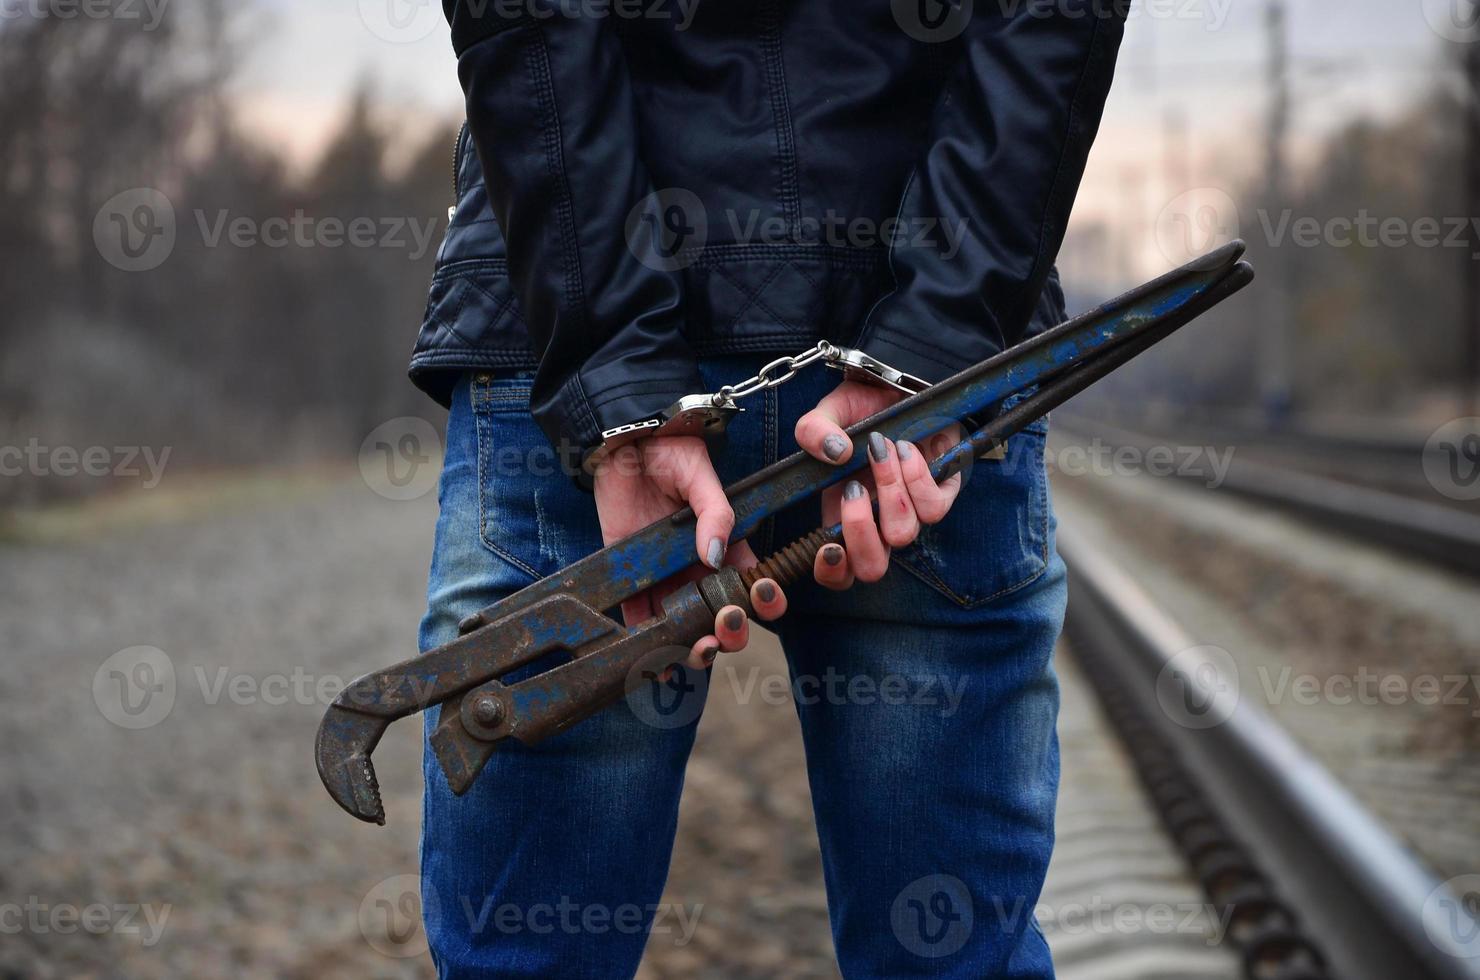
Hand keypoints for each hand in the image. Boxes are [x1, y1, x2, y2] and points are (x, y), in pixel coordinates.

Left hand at [592, 436, 786, 670]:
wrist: (624, 444)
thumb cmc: (670, 454)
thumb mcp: (701, 476)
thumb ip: (715, 513)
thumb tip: (716, 555)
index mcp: (723, 546)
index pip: (750, 584)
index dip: (762, 602)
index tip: (760, 602)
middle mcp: (696, 568)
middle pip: (720, 616)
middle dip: (729, 634)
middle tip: (723, 631)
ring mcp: (665, 576)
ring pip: (683, 626)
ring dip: (691, 646)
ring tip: (693, 651)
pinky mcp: (631, 577)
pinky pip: (638, 617)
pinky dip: (644, 643)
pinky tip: (653, 657)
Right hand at [794, 380, 964, 587]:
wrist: (904, 383)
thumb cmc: (864, 405)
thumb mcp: (829, 412)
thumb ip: (813, 431)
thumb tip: (834, 453)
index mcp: (843, 514)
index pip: (838, 570)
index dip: (832, 571)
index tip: (829, 546)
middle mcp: (878, 521)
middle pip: (872, 568)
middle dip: (860, 533)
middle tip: (853, 488)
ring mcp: (911, 511)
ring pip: (903, 533)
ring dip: (889, 489)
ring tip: (881, 449)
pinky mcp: (942, 494)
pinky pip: (933, 506)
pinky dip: (916, 476)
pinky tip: (904, 448)